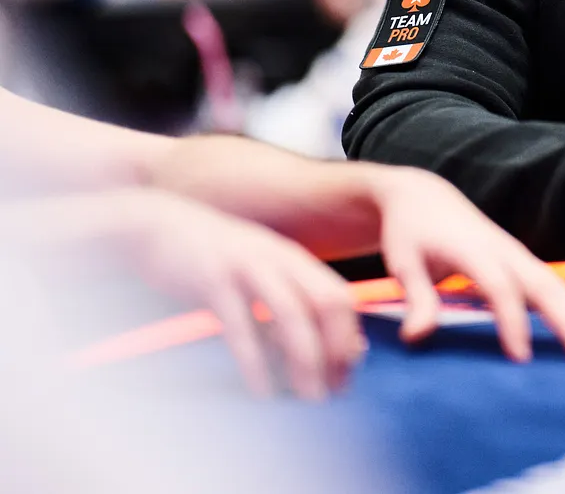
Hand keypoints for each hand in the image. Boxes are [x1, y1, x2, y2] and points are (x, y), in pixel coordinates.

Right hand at [121, 191, 364, 400]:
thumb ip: (286, 299)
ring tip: (309, 395)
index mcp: (294, 258)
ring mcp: (248, 267)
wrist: (158, 226)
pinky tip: (262, 390)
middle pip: (327, 303)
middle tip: (335, 390)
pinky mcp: (213, 282)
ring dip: (306, 359)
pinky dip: (256, 362)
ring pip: (291, 316)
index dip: (349, 336)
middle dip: (337, 348)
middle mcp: (279, 259)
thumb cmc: (212, 259)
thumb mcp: (258, 270)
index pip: (340, 296)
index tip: (347, 373)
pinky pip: (242, 328)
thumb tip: (316, 342)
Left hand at [370, 167, 564, 360]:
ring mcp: (518, 254)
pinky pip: (553, 286)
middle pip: (543, 285)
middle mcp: (504, 250)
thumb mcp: (403, 262)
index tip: (520, 358)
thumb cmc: (411, 232)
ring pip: (556, 286)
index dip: (511, 321)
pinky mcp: (522, 262)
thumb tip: (417, 338)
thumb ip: (417, 298)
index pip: (499, 287)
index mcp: (474, 249)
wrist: (426, 196)